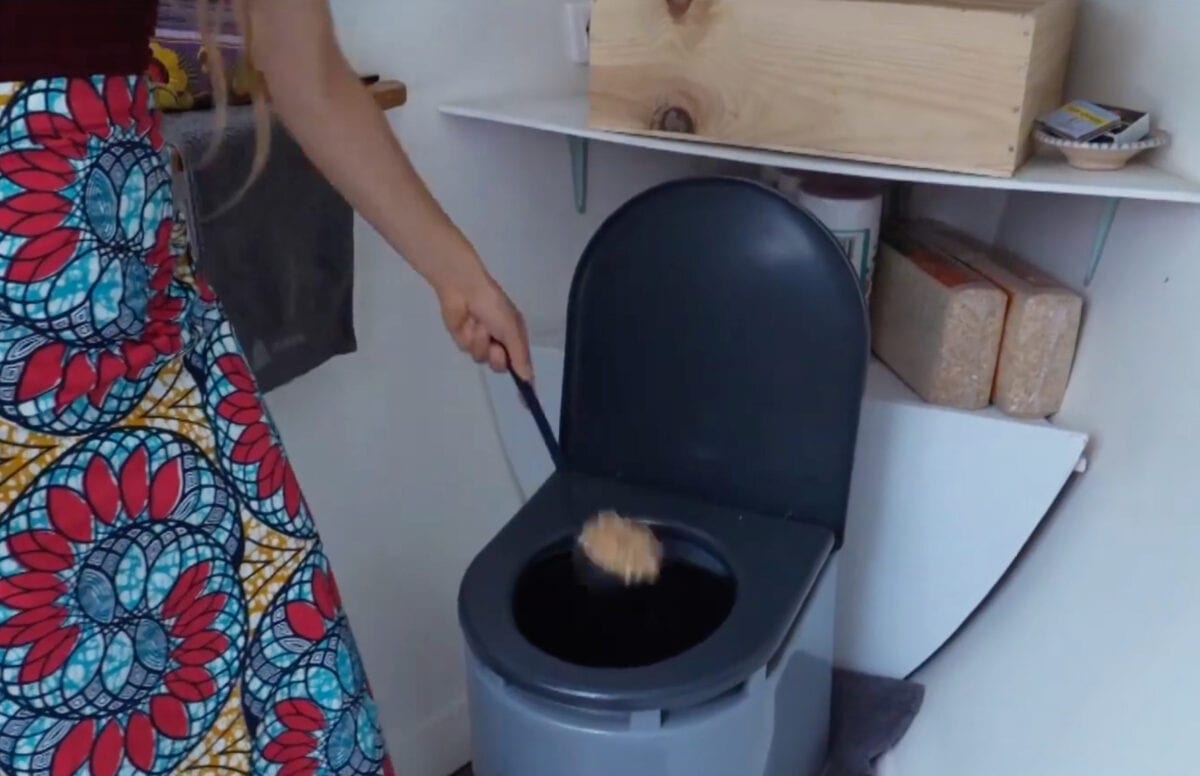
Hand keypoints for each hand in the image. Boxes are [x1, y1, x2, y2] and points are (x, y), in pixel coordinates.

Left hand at [436, 264, 532, 381]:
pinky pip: (469, 351)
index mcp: (516, 337)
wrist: (465, 290)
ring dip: (482, 345)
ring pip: (483, 360)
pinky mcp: (465, 341)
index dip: (524, 382)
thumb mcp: (512, 330)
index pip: (522, 365)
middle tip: (495, 347)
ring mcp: (481, 342)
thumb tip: (528, 379)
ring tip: (479, 328)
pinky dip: (470, 339)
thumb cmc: (493, 306)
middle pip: (501, 367)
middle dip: (498, 359)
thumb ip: (520, 356)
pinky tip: (469, 325)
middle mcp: (500, 342)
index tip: (526, 402)